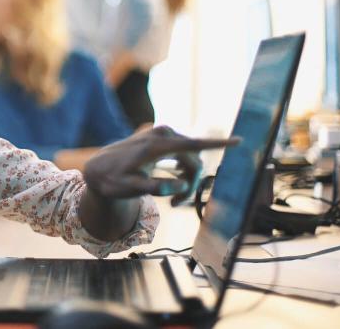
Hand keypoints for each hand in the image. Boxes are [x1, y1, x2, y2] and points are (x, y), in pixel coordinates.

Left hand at [83, 126, 238, 205]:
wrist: (99, 169)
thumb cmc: (113, 181)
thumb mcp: (130, 189)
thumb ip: (154, 187)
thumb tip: (180, 187)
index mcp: (156, 146)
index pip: (193, 145)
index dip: (218, 144)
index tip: (240, 141)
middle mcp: (162, 135)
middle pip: (195, 161)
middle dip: (192, 184)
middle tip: (176, 205)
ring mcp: (163, 133)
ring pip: (191, 160)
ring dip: (188, 180)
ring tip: (172, 201)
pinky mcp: (162, 137)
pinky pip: (184, 155)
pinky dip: (183, 172)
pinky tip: (172, 186)